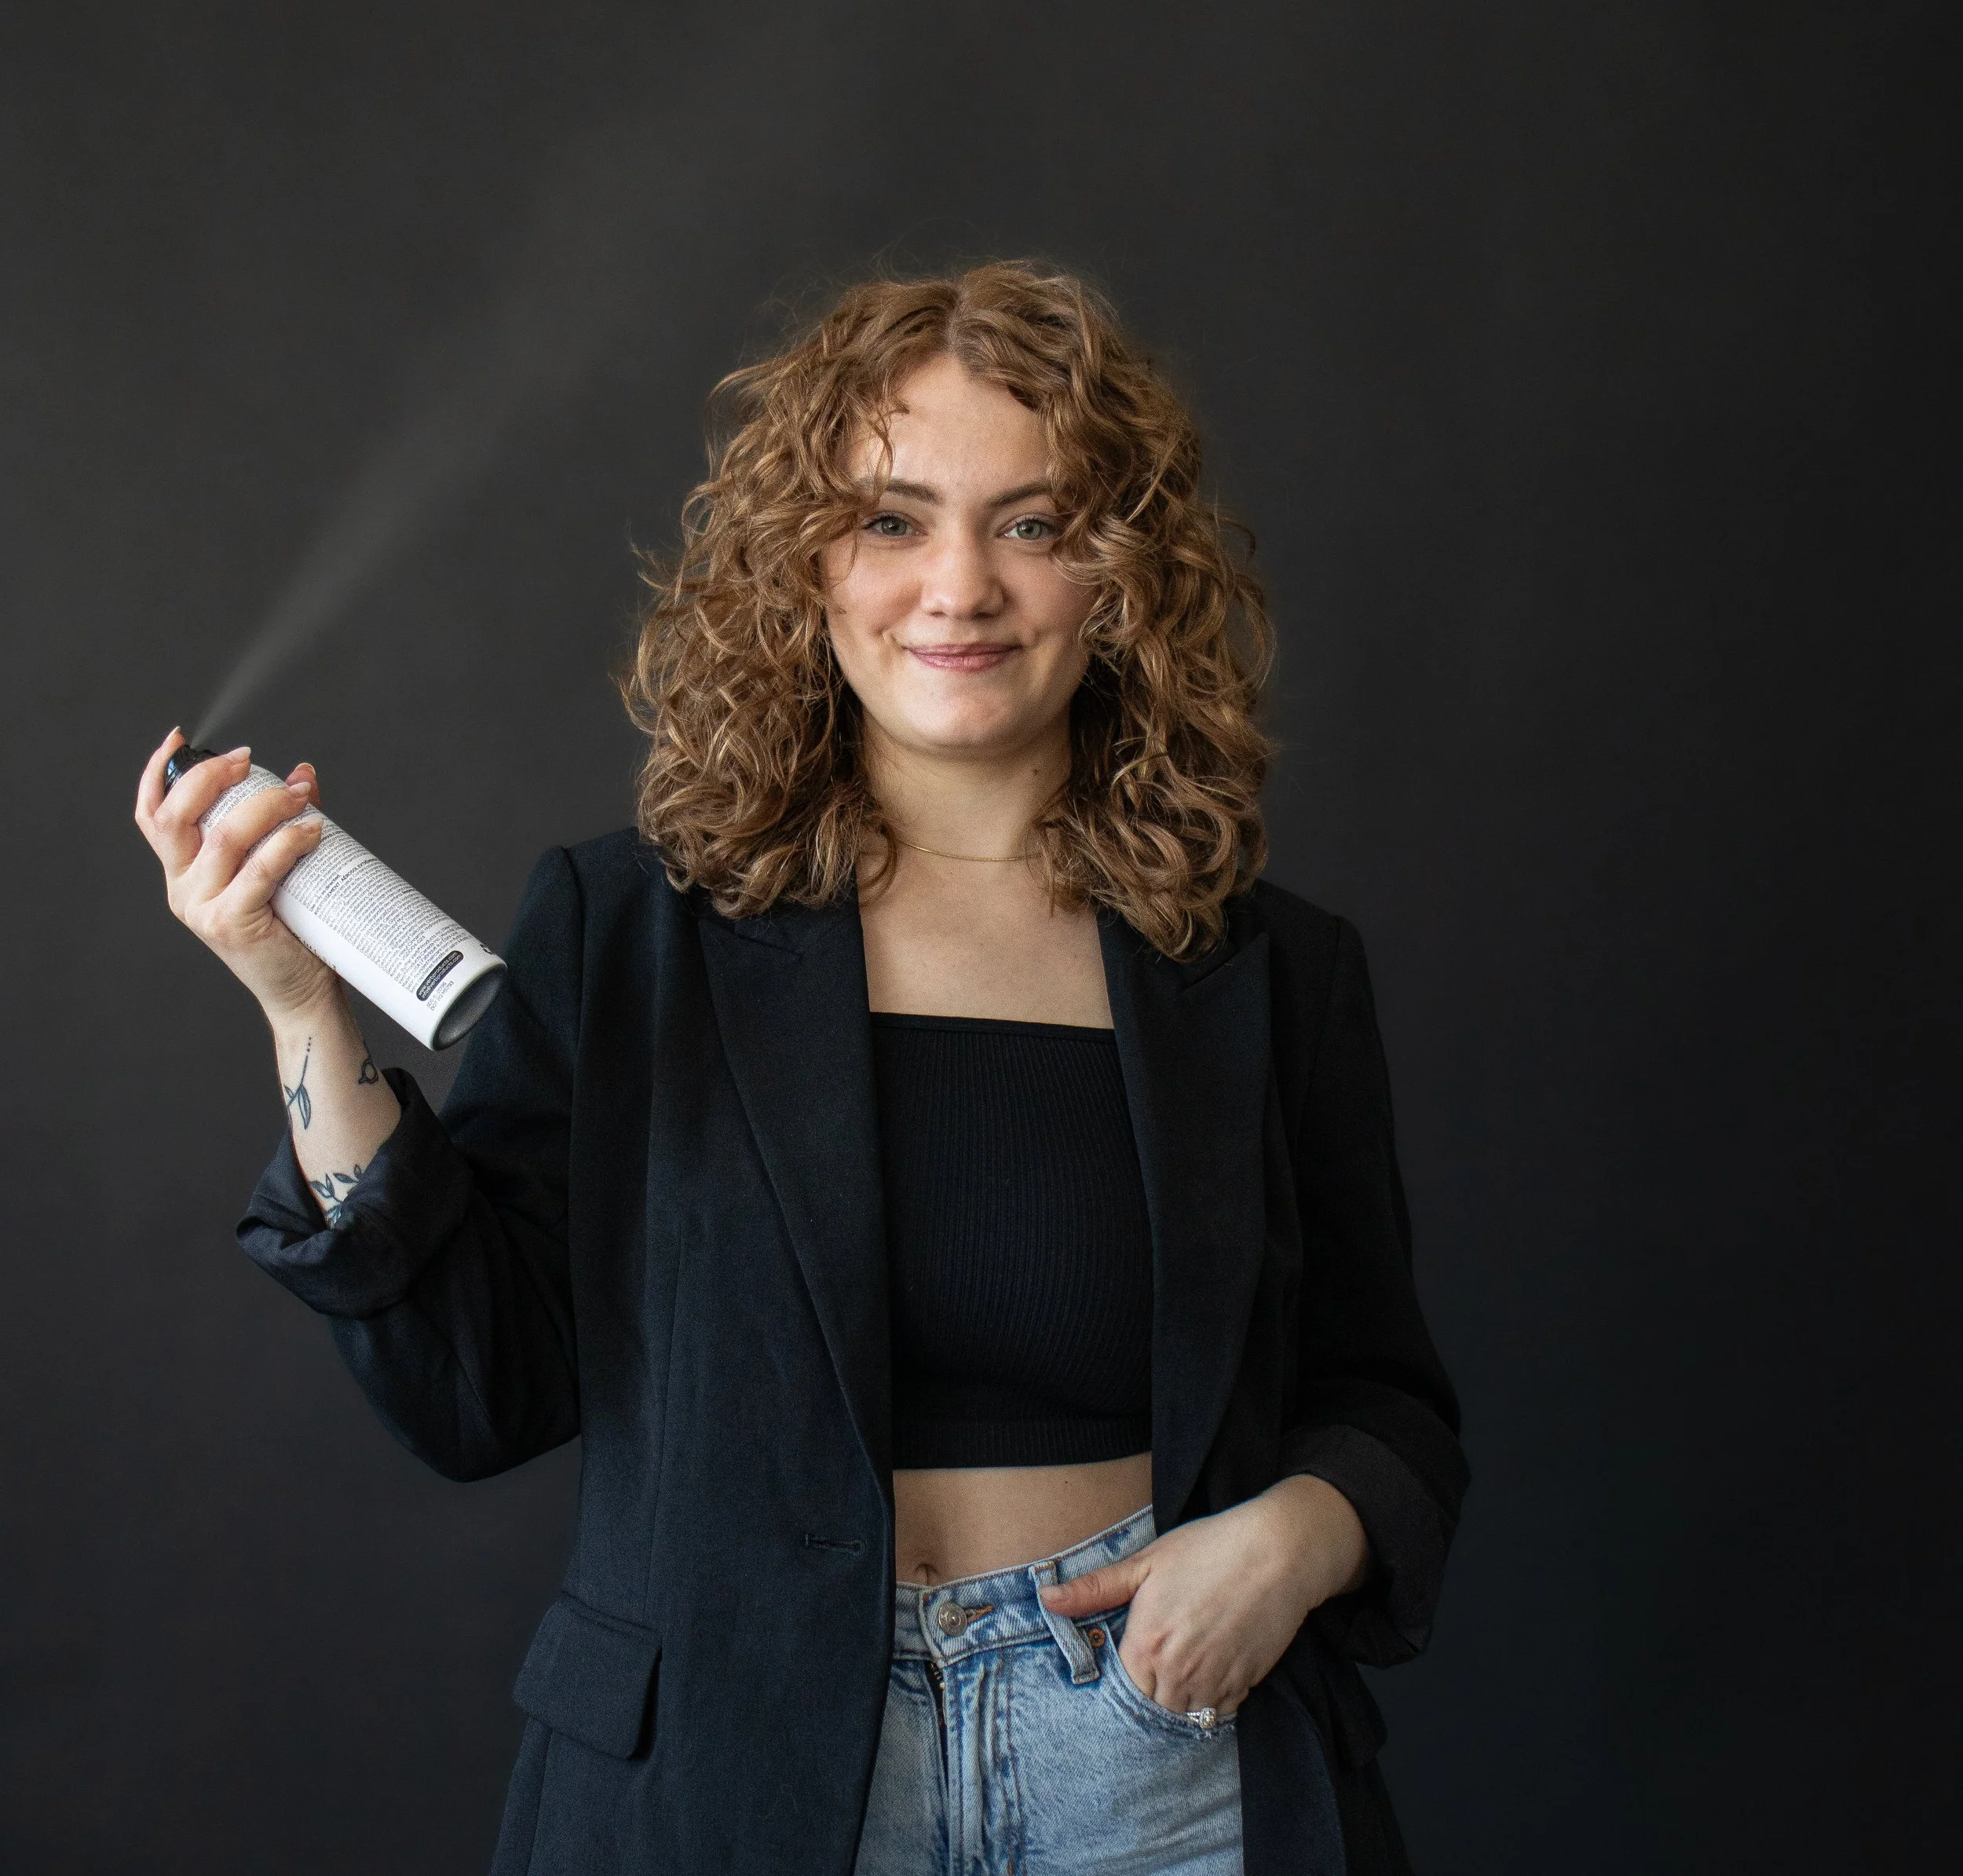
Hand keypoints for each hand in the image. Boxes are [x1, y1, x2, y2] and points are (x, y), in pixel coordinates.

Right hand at [134, 727, 336, 1022]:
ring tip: (300, 795)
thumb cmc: (291, 927)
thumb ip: (280, 821)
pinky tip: (312, 830)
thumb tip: (302, 774)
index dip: (157, 773)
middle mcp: (182, 887)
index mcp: (182, 871)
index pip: (151, 816)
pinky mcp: (232, 923)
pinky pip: (257, 870)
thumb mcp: (277, 867)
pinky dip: (286, 842)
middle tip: (248, 759)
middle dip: (210, 777)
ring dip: (264, 805)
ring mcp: (202, 907)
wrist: (302, 989)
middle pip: (175, 818)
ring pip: (222, 838)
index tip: (179, 739)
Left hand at [1039, 1476, 1368, 1716]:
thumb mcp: (1147, 1562)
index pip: (1118, 1691)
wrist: (1277, 1552)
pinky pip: (1217, 1713)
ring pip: (1183, 1717)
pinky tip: (1203, 1679)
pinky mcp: (1245, 1684)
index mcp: (1147, 1645)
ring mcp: (1214, 1682)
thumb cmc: (1208, 1549)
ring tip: (1171, 1679)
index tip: (1118, 1669)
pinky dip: (1207, 1705)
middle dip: (1143, 1697)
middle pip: (1149, 1709)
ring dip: (1174, 1705)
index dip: (1115, 1684)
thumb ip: (1094, 1589)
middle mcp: (1178, 1673)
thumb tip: (1045, 1600)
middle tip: (1145, 1674)